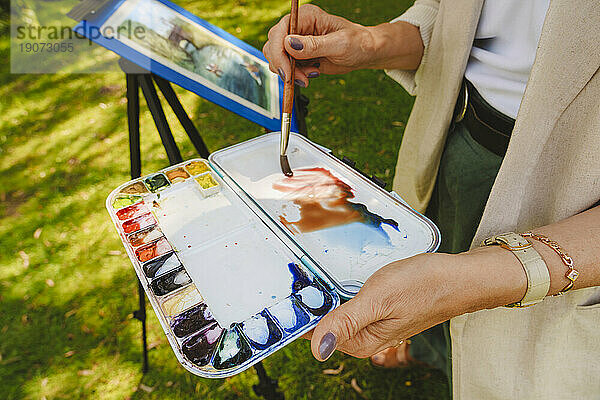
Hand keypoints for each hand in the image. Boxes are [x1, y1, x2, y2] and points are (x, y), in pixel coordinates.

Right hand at [262, 4, 376, 86]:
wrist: (364, 53)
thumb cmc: (357, 43)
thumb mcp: (339, 45)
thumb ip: (314, 45)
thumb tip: (289, 44)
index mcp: (306, 17)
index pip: (280, 31)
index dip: (279, 52)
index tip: (287, 72)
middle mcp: (298, 27)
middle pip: (273, 45)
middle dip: (283, 65)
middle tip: (301, 79)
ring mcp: (297, 42)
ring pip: (276, 58)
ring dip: (289, 72)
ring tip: (309, 76)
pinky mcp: (299, 56)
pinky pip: (286, 67)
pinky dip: (294, 76)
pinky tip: (311, 75)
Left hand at [306, 249, 526, 360]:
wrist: (459, 276)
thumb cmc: (423, 286)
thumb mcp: (378, 300)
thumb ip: (346, 322)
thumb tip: (317, 350)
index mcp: (363, 341)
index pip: (317, 335)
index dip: (302, 315)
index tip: (288, 296)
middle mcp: (367, 336)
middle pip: (326, 324)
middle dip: (312, 304)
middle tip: (298, 280)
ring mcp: (375, 322)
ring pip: (339, 313)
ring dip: (327, 297)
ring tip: (314, 278)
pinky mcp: (382, 310)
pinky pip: (353, 305)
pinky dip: (343, 293)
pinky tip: (341, 281)